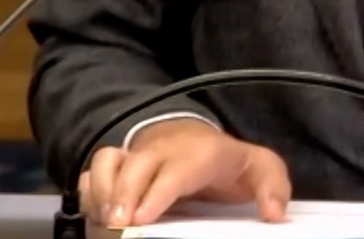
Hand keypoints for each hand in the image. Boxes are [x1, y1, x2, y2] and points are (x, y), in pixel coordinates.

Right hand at [79, 118, 290, 228]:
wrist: (197, 138)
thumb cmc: (227, 162)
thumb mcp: (261, 168)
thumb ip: (273, 188)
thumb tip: (274, 213)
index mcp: (201, 153)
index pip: (176, 169)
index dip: (157, 192)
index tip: (142, 218)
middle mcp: (164, 150)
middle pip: (135, 164)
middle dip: (122, 193)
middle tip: (117, 226)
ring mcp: (138, 155)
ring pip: (108, 161)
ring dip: (101, 191)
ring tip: (104, 222)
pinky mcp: (119, 165)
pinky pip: (93, 171)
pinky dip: (89, 191)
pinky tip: (95, 215)